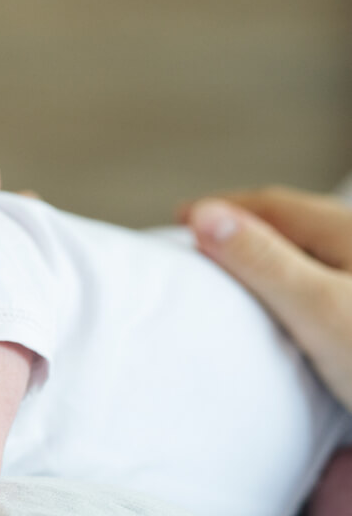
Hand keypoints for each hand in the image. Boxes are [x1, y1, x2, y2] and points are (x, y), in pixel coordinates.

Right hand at [184, 186, 351, 411]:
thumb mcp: (319, 310)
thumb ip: (261, 262)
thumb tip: (202, 215)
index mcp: (350, 233)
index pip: (271, 204)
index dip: (221, 208)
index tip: (180, 220)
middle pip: (297, 223)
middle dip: (247, 226)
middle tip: (204, 244)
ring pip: (320, 252)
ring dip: (276, 254)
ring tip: (243, 273)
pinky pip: (334, 280)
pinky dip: (300, 281)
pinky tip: (300, 309)